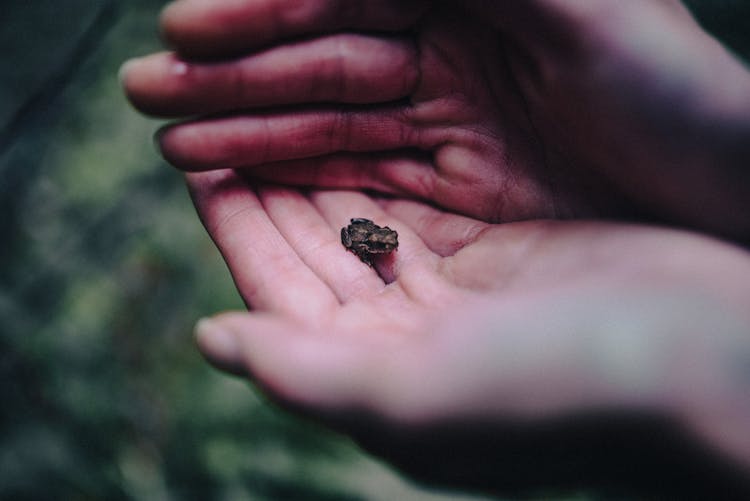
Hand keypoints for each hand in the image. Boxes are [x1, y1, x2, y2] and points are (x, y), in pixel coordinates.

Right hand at [122, 0, 749, 237]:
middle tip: (147, 93)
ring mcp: (452, 117)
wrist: (725, 196)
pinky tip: (243, 178)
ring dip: (251, 129)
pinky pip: (364, 170)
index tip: (185, 30)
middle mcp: (455, 47)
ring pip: (332, 120)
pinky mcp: (458, 177)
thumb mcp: (579, 5)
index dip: (265, 11)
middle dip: (235, 77)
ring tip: (175, 146)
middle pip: (325, 59)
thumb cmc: (674, 100)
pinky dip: (303, 174)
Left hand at [187, 169, 749, 494]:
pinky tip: (358, 120)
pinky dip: (385, 162)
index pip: (278, 293)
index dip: (235, 229)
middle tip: (230, 121)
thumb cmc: (563, 388)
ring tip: (279, 108)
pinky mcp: (502, 253)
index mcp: (377, 376)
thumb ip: (307, 371)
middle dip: (270, 188)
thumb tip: (213, 340)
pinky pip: (422, 200)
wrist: (708, 363)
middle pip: (315, 251)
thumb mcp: (418, 391)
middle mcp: (408, 337)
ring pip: (364, 220)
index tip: (195, 164)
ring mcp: (457, 293)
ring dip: (320, 166)